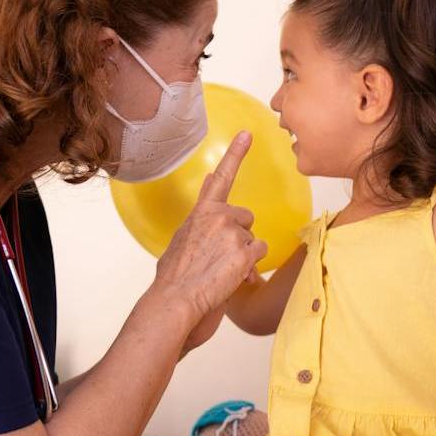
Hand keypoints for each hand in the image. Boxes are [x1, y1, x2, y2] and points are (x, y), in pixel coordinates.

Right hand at [153, 132, 266, 352]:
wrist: (174, 301)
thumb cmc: (175, 279)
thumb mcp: (182, 239)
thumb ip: (199, 214)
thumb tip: (209, 180)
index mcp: (200, 213)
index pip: (220, 177)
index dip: (235, 153)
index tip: (247, 134)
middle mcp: (217, 216)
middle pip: (246, 218)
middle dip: (240, 236)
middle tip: (220, 258)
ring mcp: (232, 232)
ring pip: (254, 237)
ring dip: (245, 254)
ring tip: (222, 270)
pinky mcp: (245, 251)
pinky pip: (260, 252)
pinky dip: (252, 266)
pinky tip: (233, 275)